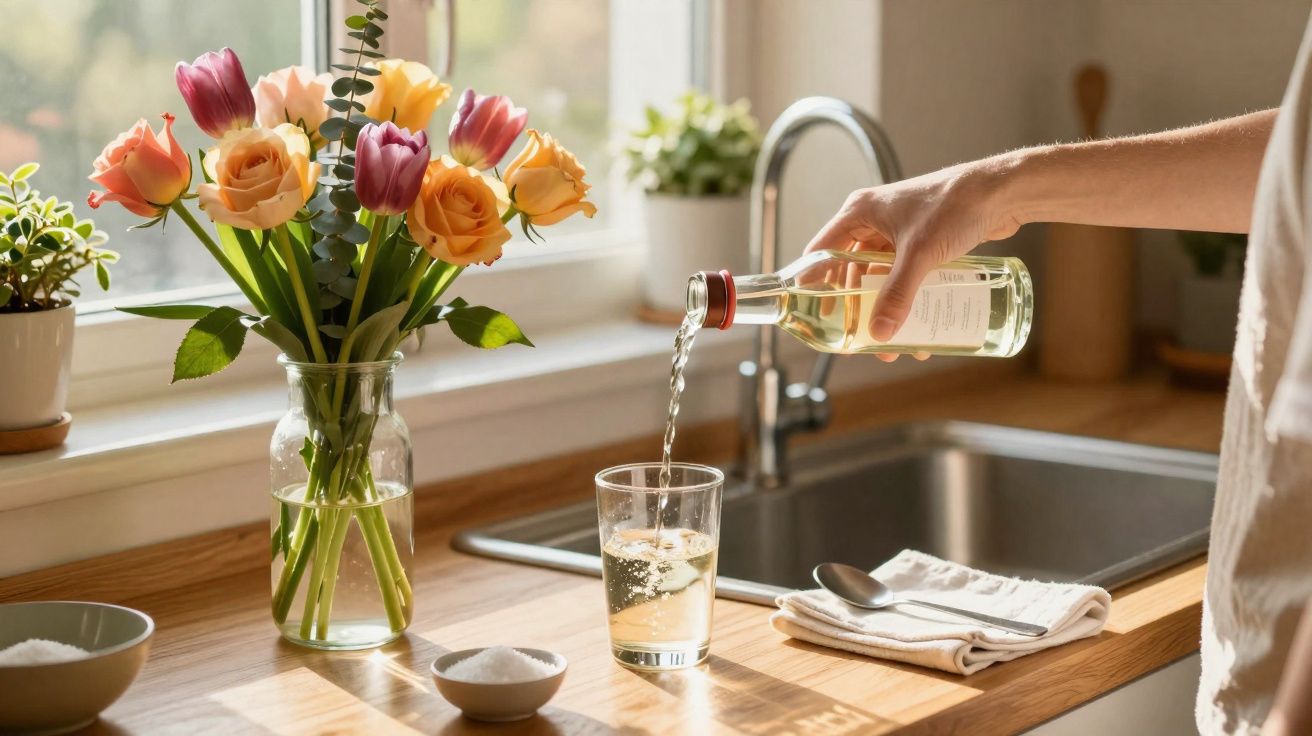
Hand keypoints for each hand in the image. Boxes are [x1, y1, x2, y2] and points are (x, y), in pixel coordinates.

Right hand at [805, 158, 1022, 360]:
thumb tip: (881, 334)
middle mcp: (874, 220)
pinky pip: (904, 275)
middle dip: (856, 305)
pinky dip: (907, 298)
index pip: (822, 249)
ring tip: (891, 340)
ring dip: (884, 306)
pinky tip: (917, 324)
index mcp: (860, 212)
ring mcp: (898, 231)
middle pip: (850, 269)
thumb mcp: (919, 254)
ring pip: (880, 276)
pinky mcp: (921, 241)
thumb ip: (898, 295)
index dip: (813, 280)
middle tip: (855, 336)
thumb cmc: (955, 206)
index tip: (812, 311)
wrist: (1002, 192)